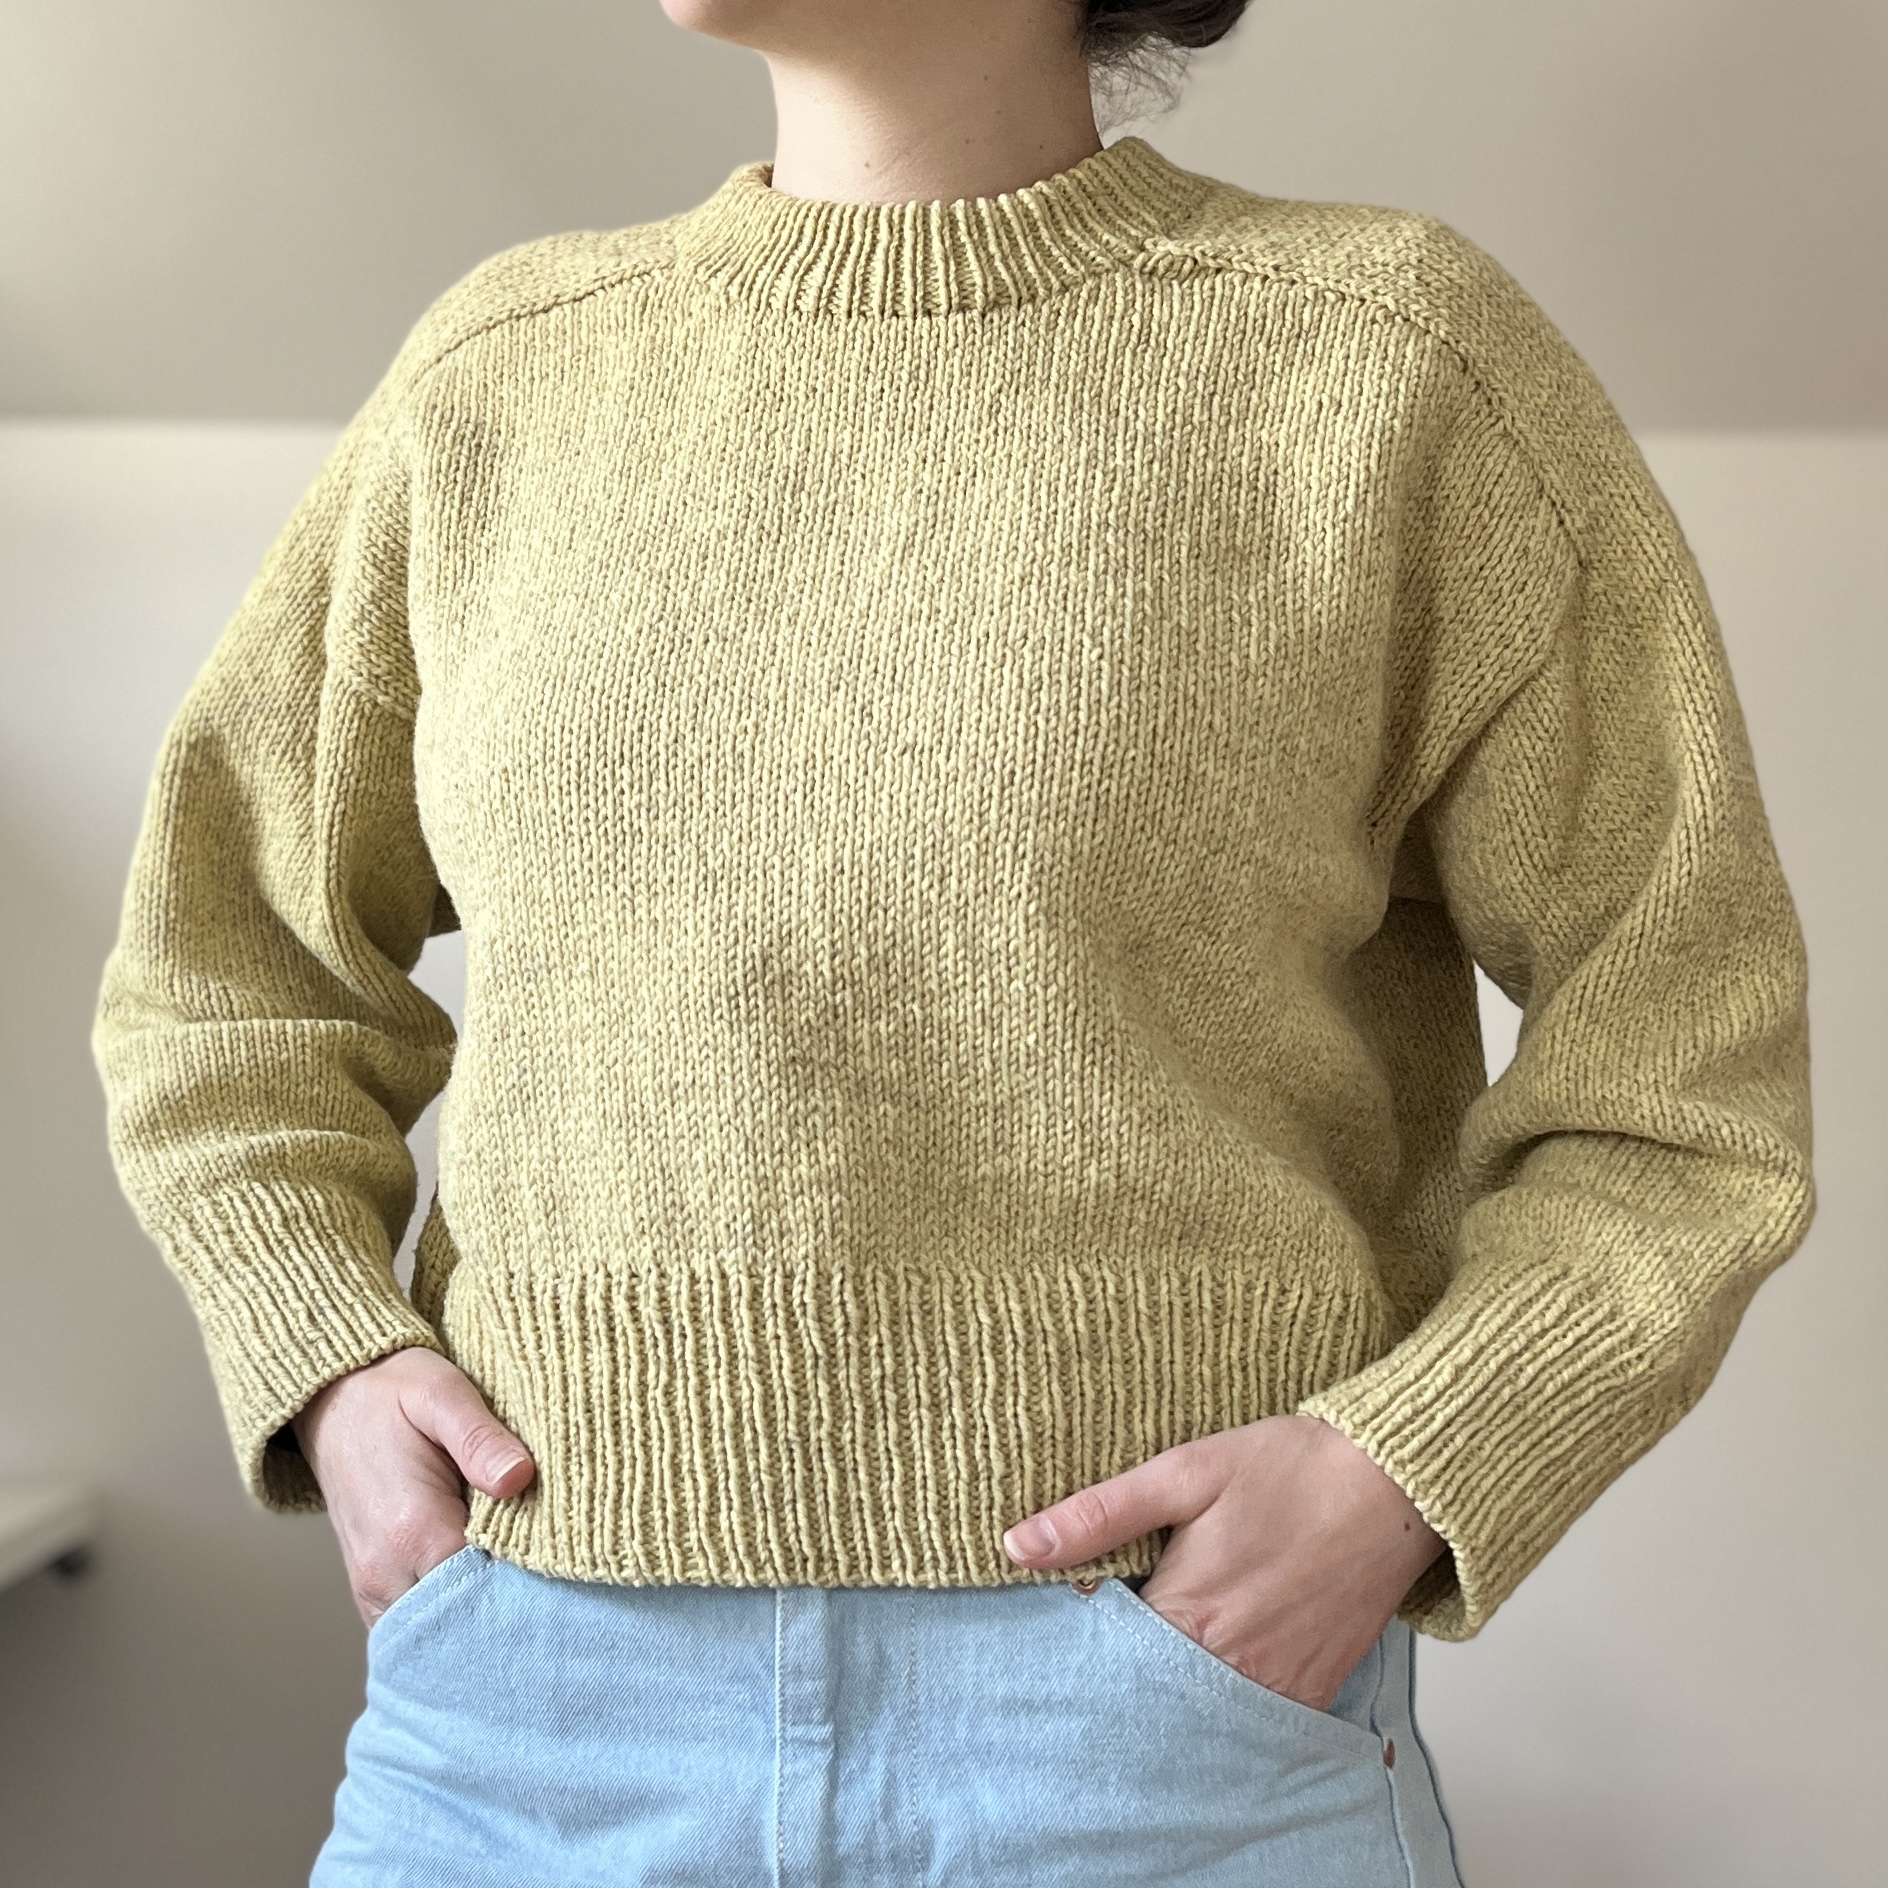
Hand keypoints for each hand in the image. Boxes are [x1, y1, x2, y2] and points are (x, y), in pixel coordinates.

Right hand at [292, 1347, 535, 1627]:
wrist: (332, 1400)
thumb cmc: (392, 1392)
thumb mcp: (441, 1393)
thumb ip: (479, 1438)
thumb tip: (520, 1477)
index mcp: (412, 1529)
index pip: (489, 1591)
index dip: (534, 1583)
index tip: (568, 1566)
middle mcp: (387, 1573)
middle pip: (467, 1622)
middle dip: (513, 1610)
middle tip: (558, 1586)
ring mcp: (373, 1591)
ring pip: (443, 1631)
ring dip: (484, 1616)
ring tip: (526, 1585)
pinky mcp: (372, 1593)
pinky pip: (419, 1627)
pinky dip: (455, 1619)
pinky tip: (487, 1589)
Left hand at [1000, 1413, 1443, 1711]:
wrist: (1393, 1483)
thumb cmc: (1289, 1468)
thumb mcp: (1183, 1471)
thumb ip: (1098, 1514)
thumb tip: (1019, 1545)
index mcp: (1189, 1614)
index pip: (1104, 1663)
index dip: (1079, 1649)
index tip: (1063, 1631)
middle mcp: (1233, 1666)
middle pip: (1149, 1698)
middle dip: (1120, 1680)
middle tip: (1103, 1649)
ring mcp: (1280, 1685)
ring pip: (1201, 1716)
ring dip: (1172, 1694)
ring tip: (1155, 1658)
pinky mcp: (1316, 1689)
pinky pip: (1257, 1719)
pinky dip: (1226, 1703)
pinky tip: (1212, 1668)